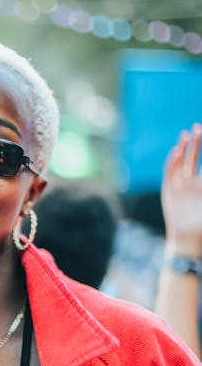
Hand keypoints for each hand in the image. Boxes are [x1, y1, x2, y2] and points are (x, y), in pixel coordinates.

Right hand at [161, 124, 201, 256]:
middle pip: (192, 158)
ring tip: (187, 134)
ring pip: (181, 163)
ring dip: (183, 149)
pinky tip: (177, 151)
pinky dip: (172, 162)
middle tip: (198, 126)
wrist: (188, 238)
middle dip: (196, 143)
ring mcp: (179, 186)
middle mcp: (190, 183)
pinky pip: (169, 173)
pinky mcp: (168, 191)